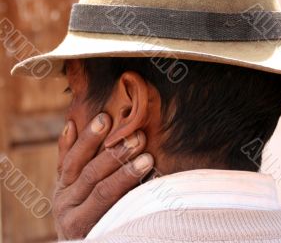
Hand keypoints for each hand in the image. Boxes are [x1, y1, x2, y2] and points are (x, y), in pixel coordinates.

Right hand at [53, 113, 153, 239]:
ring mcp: (78, 222)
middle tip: (137, 136)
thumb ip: (69, 157)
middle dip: (115, 153)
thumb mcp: (69, 185)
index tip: (105, 118)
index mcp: (62, 185)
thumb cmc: (80, 208)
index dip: (88, 138)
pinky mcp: (95, 236)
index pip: (74, 158)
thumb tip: (70, 124)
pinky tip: (150, 184)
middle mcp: (65, 203)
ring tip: (147, 158)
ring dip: (126, 174)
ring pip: (104, 193)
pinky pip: (117, 214)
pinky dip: (133, 197)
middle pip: (91, 174)